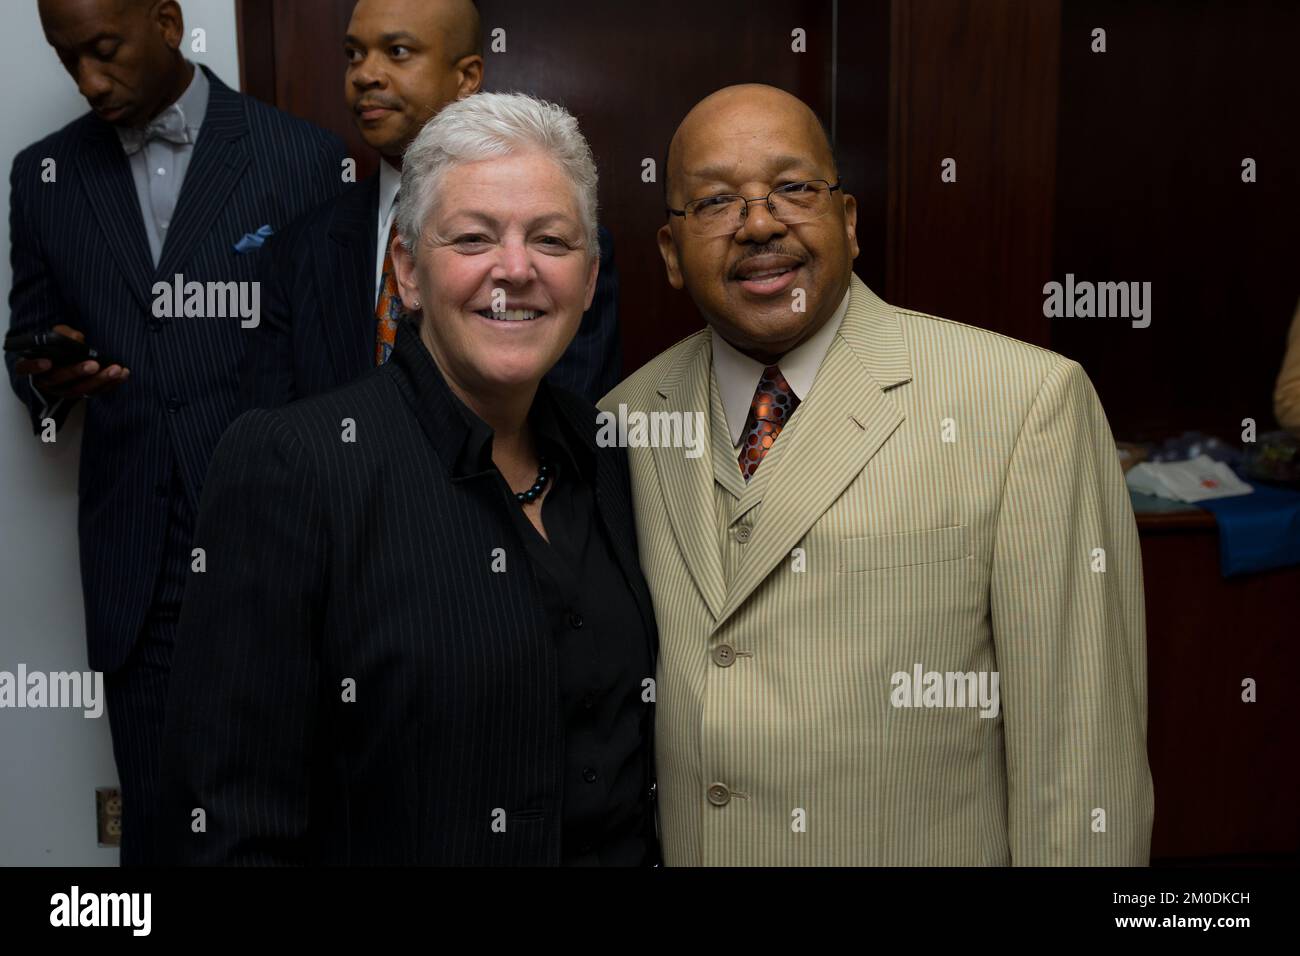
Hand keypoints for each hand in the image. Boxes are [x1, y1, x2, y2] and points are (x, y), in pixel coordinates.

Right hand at [15, 324, 129, 397]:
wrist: (66, 358)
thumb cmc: (57, 345)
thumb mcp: (57, 334)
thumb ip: (63, 334)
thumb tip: (78, 338)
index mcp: (33, 366)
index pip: (25, 368)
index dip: (34, 367)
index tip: (47, 363)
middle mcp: (46, 382)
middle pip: (59, 380)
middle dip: (78, 372)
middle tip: (94, 364)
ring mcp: (64, 391)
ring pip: (80, 390)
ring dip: (100, 380)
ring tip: (116, 369)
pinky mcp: (82, 394)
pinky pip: (96, 392)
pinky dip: (111, 383)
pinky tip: (124, 373)